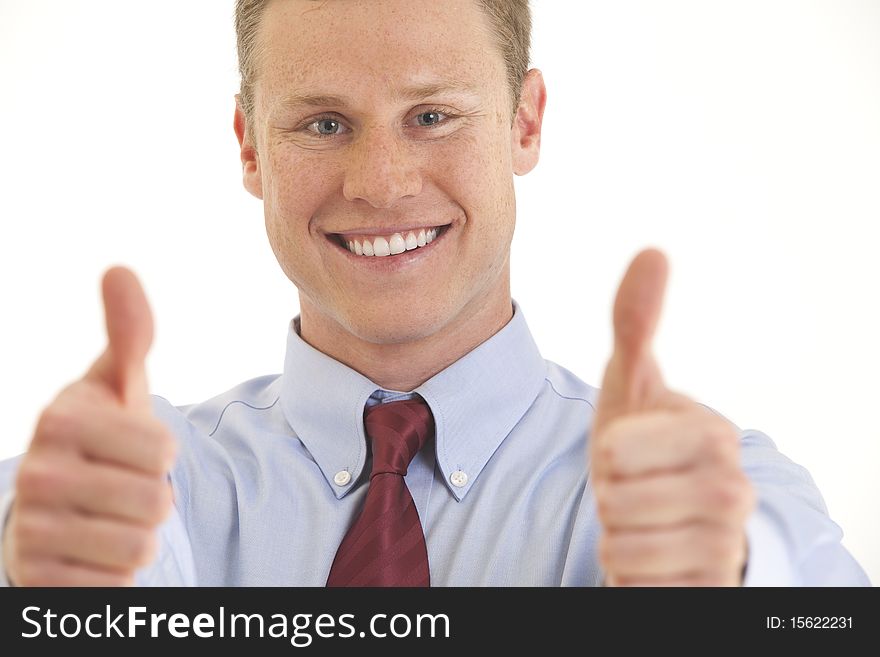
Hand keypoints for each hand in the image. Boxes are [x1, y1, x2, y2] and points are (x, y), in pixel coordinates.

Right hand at [2, 267, 176, 585]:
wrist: (55, 508)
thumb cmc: (99, 439)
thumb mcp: (116, 384)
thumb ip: (128, 333)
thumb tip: (119, 268)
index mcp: (60, 417)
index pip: (163, 448)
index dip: (163, 452)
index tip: (135, 448)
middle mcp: (37, 471)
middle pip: (155, 500)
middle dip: (153, 497)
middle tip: (124, 487)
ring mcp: (32, 529)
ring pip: (140, 546)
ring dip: (140, 535)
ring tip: (111, 518)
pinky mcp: (37, 579)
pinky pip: (117, 585)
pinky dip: (119, 573)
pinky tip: (94, 553)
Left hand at [591, 249, 755, 585]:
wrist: (663, 519)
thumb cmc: (643, 448)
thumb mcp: (631, 385)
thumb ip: (636, 322)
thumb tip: (654, 251)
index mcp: (712, 435)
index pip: (617, 453)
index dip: (608, 456)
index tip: (629, 454)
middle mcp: (732, 492)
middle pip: (617, 503)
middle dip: (608, 500)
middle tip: (632, 491)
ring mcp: (726, 547)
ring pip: (624, 551)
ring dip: (615, 539)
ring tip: (640, 523)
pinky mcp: (713, 591)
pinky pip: (638, 589)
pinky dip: (628, 577)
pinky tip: (651, 560)